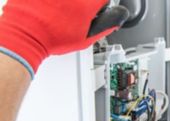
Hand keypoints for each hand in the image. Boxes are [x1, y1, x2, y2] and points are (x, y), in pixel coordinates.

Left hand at [0, 0, 128, 75]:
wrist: (25, 36)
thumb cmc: (52, 39)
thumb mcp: (85, 39)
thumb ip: (104, 27)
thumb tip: (116, 20)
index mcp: (87, 5)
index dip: (101, 3)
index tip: (97, 6)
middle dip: (83, 4)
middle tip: (76, 10)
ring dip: (68, 3)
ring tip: (61, 9)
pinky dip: (53, 2)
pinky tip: (51, 6)